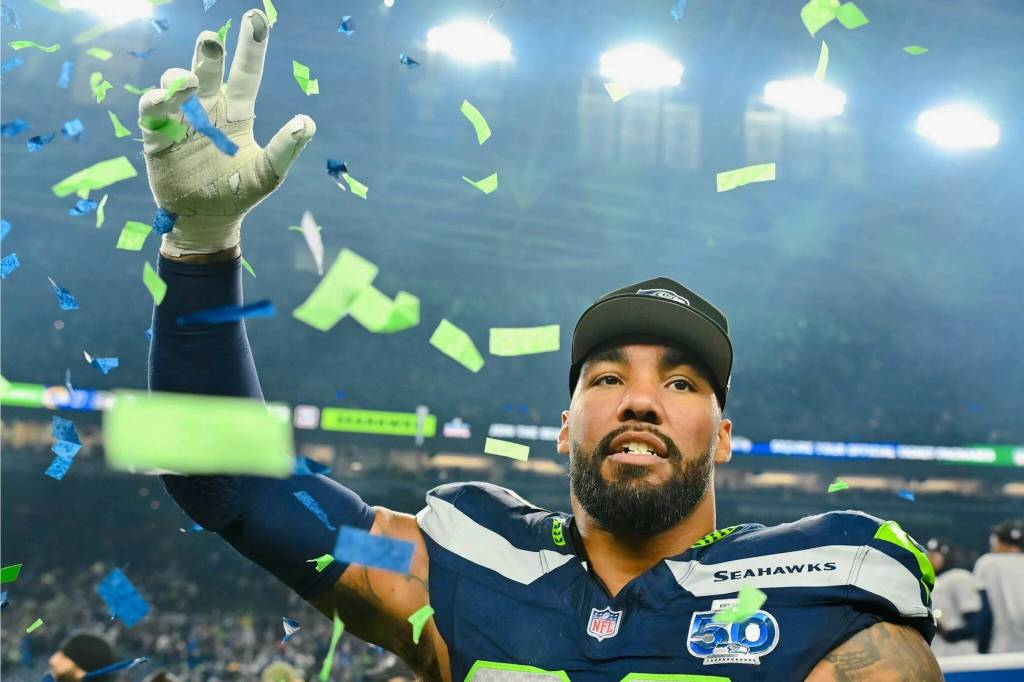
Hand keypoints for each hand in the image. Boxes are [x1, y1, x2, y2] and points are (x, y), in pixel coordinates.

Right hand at [138, 8, 314, 256]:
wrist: (207, 220)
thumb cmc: (240, 192)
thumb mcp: (268, 172)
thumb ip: (286, 148)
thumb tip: (307, 122)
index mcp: (237, 111)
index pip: (246, 72)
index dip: (251, 46)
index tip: (256, 16)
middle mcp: (208, 107)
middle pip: (207, 69)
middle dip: (208, 52)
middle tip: (212, 40)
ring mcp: (180, 119)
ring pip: (174, 84)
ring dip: (179, 79)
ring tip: (188, 83)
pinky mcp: (157, 136)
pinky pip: (151, 111)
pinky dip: (155, 102)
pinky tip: (162, 101)